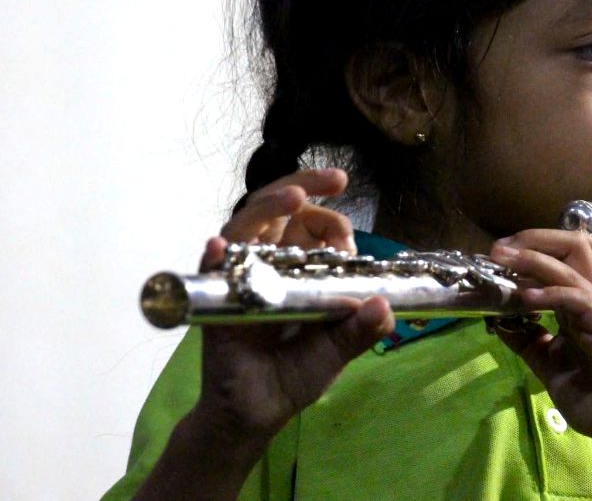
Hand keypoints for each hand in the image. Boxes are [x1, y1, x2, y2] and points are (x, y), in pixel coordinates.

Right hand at [193, 168, 394, 441]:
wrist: (257, 412)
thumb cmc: (295, 374)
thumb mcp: (336, 351)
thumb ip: (359, 331)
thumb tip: (383, 307)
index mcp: (298, 267)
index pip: (310, 225)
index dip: (330, 220)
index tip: (347, 236)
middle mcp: (269, 263)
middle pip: (279, 209)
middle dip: (304, 185)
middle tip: (334, 179)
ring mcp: (239, 277)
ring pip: (246, 226)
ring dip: (267, 207)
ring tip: (294, 198)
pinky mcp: (215, 301)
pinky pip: (208, 272)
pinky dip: (213, 256)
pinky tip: (218, 246)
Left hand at [487, 229, 591, 456]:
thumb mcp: (551, 368)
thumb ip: (528, 344)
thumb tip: (497, 322)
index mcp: (582, 307)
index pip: (562, 259)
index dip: (530, 251)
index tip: (495, 260)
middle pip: (575, 245)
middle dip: (535, 238)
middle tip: (500, 250)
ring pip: (575, 261)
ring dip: (534, 257)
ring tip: (503, 258)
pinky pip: (579, 297)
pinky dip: (550, 292)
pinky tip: (525, 298)